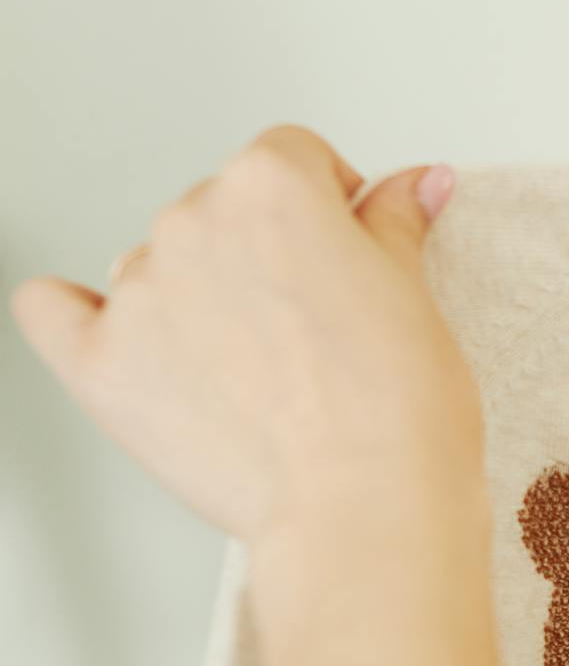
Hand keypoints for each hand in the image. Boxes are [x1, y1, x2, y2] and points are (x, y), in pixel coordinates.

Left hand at [11, 125, 480, 569]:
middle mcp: (193, 220)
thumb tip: (411, 187)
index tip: (350, 253)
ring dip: (196, 295)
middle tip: (315, 330)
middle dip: (264, 255)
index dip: (331, 205)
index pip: (292, 157)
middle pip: (221, 209)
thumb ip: (394, 225)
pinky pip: (53, 312)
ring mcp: (138, 290)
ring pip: (157, 264)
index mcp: (272, 187)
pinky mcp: (100, 362)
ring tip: (257, 373)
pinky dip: (78, 315)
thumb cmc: (401, 415)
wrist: (364, 508)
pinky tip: (119, 334)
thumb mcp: (418, 298)